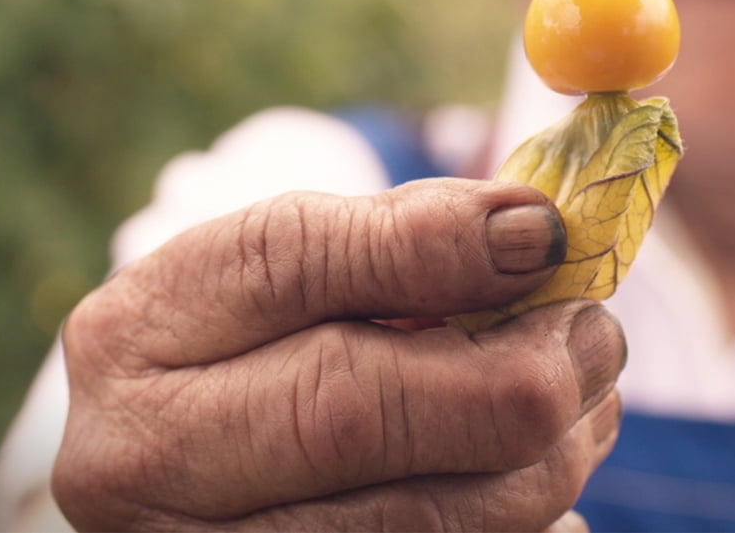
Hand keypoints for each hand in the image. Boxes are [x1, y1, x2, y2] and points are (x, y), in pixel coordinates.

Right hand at [51, 178, 625, 530]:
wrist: (180, 481)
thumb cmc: (245, 357)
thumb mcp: (280, 281)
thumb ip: (392, 240)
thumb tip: (535, 231)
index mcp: (139, 337)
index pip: (289, 264)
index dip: (435, 246)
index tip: (548, 235)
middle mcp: (148, 463)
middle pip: (360, 410)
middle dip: (518, 365)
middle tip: (595, 335)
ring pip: (430, 518)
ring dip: (548, 452)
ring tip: (579, 399)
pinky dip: (529, 523)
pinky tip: (529, 477)